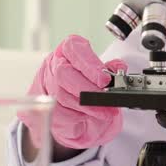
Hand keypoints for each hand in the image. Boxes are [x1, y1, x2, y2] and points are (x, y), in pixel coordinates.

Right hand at [23, 35, 126, 149]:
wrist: (76, 112)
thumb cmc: (88, 86)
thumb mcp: (103, 75)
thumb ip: (111, 70)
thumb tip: (119, 67)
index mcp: (68, 50)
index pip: (74, 48)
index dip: (90, 64)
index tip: (105, 79)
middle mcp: (55, 65)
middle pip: (64, 73)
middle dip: (88, 87)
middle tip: (106, 97)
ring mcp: (47, 85)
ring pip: (61, 94)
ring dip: (88, 105)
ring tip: (106, 111)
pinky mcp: (45, 106)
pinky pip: (59, 112)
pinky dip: (78, 116)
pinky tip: (90, 117)